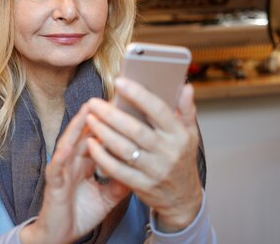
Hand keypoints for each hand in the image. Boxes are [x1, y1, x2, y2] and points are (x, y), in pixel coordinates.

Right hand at [20, 103, 129, 243]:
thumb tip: (140, 166)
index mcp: (86, 162)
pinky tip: (68, 145)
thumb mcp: (108, 197)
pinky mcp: (53, 183)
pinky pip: (57, 166)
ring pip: (70, 142)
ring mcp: (62, 169)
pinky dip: (62, 155)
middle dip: (97, 115)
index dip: (110, 122)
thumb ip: (121, 180)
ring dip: (78, 126)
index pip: (99, 136)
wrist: (60, 236)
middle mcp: (73, 161)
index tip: (126, 107)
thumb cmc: (81, 213)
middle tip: (110, 96)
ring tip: (87, 109)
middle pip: (85, 133)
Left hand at [85, 78, 202, 232]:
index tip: (119, 81)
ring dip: (103, 133)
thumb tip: (185, 85)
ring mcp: (154, 170)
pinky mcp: (142, 186)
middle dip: (112, 115)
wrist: (182, 197)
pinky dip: (102, 157)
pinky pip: (118, 170)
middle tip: (94, 102)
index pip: (158, 110)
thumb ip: (186, 109)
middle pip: (136, 130)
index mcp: (179, 134)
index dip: (138, 95)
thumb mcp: (190, 133)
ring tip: (89, 119)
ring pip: (124, 149)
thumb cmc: (181, 157)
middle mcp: (167, 152)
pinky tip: (91, 144)